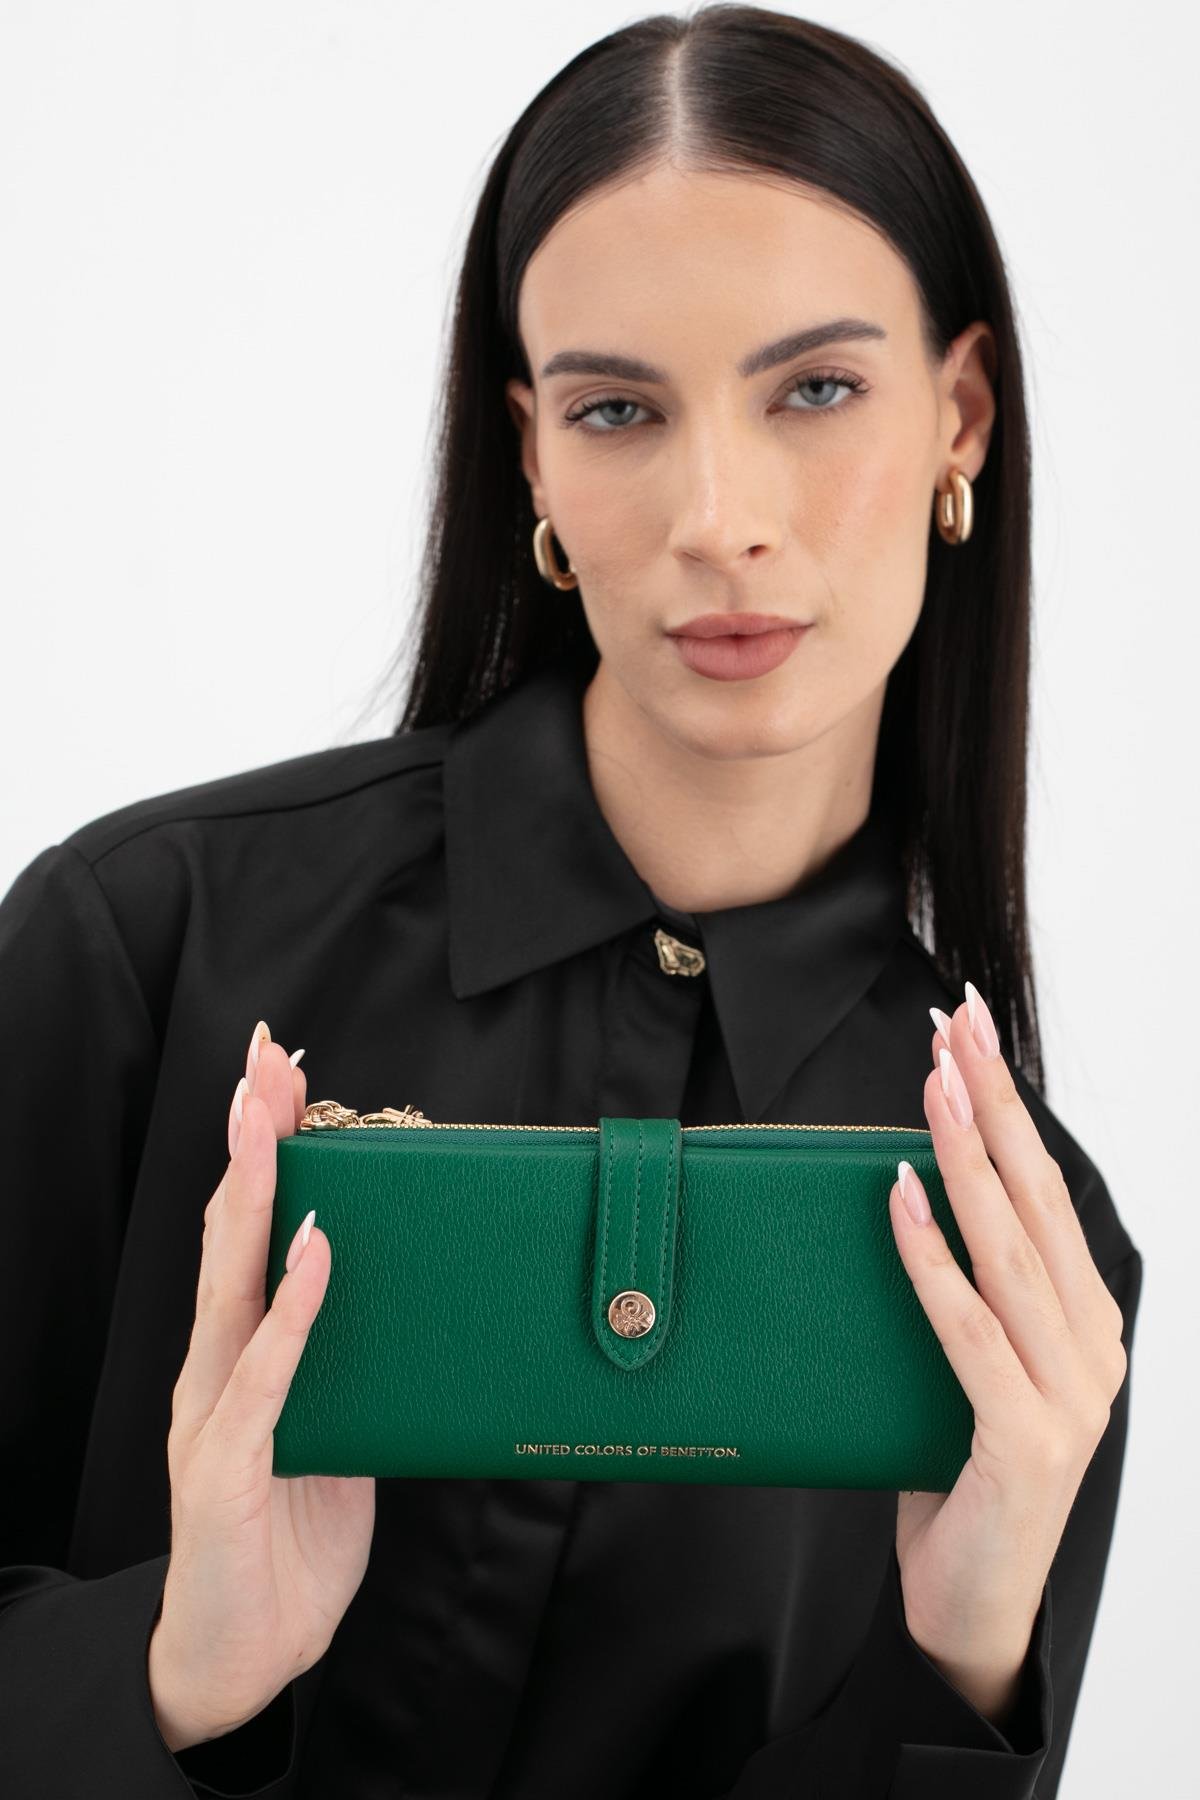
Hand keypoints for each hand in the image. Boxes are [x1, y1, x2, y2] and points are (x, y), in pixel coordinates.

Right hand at [146, 1022, 375, 1752]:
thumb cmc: (289, 1538)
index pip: (250, 1230)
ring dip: (255, 1195)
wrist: (244, 1654)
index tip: (281, 1072)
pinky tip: (313, 1250)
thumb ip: (347, 1363)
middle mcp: (219, 1366)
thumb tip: (398, 1298)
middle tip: (266, 1056)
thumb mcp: (334, 1430)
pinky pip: (266, 1376)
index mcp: (244, 1353)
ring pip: (231, 1282)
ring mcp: (216, 1412)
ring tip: (271, 1117)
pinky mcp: (227, 1467)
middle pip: (232, 1231)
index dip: (262, 1148)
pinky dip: (291, 1309)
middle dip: (250, 1138)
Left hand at [887, 982, 1127, 1721]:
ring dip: (968, 1160)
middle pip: (1037, 1203)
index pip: (1046, 1194)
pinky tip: (900, 1198)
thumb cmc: (959, 1481)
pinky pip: (969, 1331)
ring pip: (1011, 1253)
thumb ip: (964, 1296)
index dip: (1009, 1109)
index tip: (971, 1034)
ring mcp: (1069, 1398)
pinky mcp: (1026, 1443)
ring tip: (935, 1085)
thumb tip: (903, 1197)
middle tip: (957, 1025)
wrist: (971, 1616)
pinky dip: (932, 1261)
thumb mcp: (971, 1370)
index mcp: (1086, 1324)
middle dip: (995, 1105)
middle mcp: (1092, 1350)